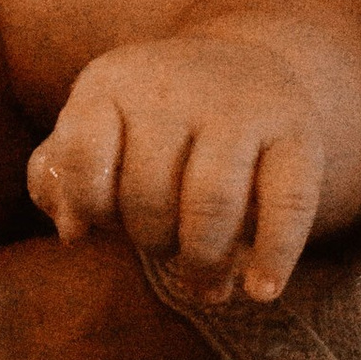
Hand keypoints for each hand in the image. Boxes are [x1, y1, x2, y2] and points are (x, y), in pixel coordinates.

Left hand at [29, 38, 323, 302]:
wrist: (241, 68)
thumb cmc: (151, 125)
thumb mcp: (98, 130)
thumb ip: (62, 175)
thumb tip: (71, 228)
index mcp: (113, 81)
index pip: (81, 154)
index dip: (88, 206)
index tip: (103, 225)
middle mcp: (174, 84)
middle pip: (149, 192)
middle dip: (152, 241)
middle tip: (165, 255)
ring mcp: (240, 105)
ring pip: (212, 203)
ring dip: (203, 262)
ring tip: (205, 286)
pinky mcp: (298, 133)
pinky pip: (289, 205)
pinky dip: (273, 256)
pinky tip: (260, 290)